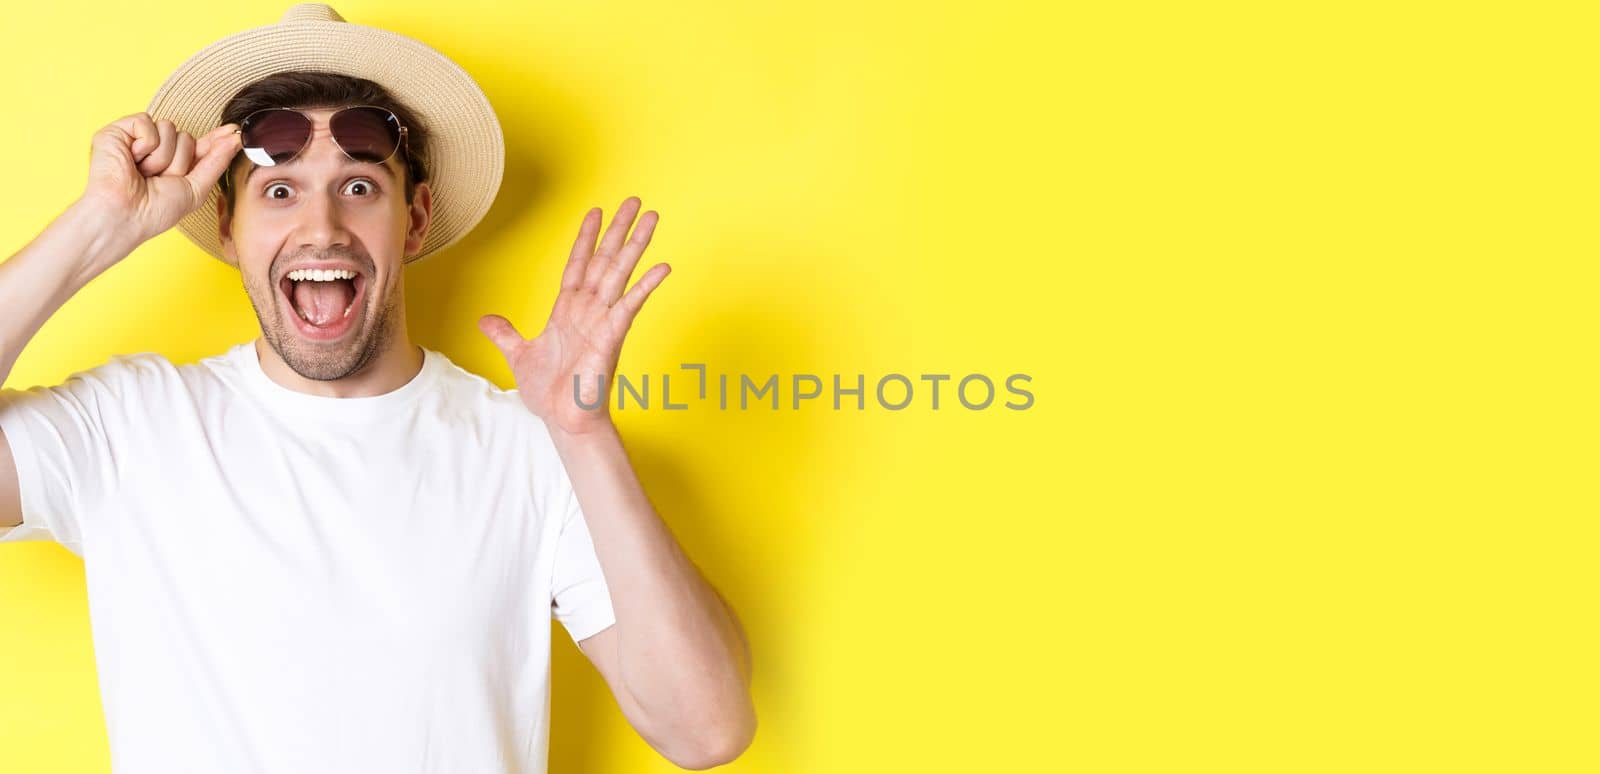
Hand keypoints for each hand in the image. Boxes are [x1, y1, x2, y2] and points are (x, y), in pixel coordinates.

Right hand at [78, 112, 240, 245]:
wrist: (125, 215)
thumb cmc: (156, 210)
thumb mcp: (196, 188)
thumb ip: (216, 162)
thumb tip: (235, 138)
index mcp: (174, 162)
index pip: (200, 145)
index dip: (216, 139)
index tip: (234, 131)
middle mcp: (156, 149)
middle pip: (186, 137)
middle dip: (179, 162)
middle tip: (159, 180)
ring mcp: (137, 139)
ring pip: (169, 129)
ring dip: (161, 158)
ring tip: (143, 173)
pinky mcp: (119, 131)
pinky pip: (146, 122)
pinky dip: (144, 145)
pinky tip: (132, 159)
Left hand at [478, 197, 671, 436]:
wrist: (563, 421)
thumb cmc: (549, 393)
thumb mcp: (519, 356)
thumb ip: (505, 334)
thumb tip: (486, 321)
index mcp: (568, 311)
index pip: (579, 265)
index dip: (586, 238)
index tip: (596, 212)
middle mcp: (589, 311)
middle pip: (605, 260)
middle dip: (618, 230)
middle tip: (634, 201)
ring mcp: (603, 322)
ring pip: (620, 274)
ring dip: (636, 245)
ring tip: (652, 218)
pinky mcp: (612, 337)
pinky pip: (630, 306)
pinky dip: (646, 287)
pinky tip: (662, 267)